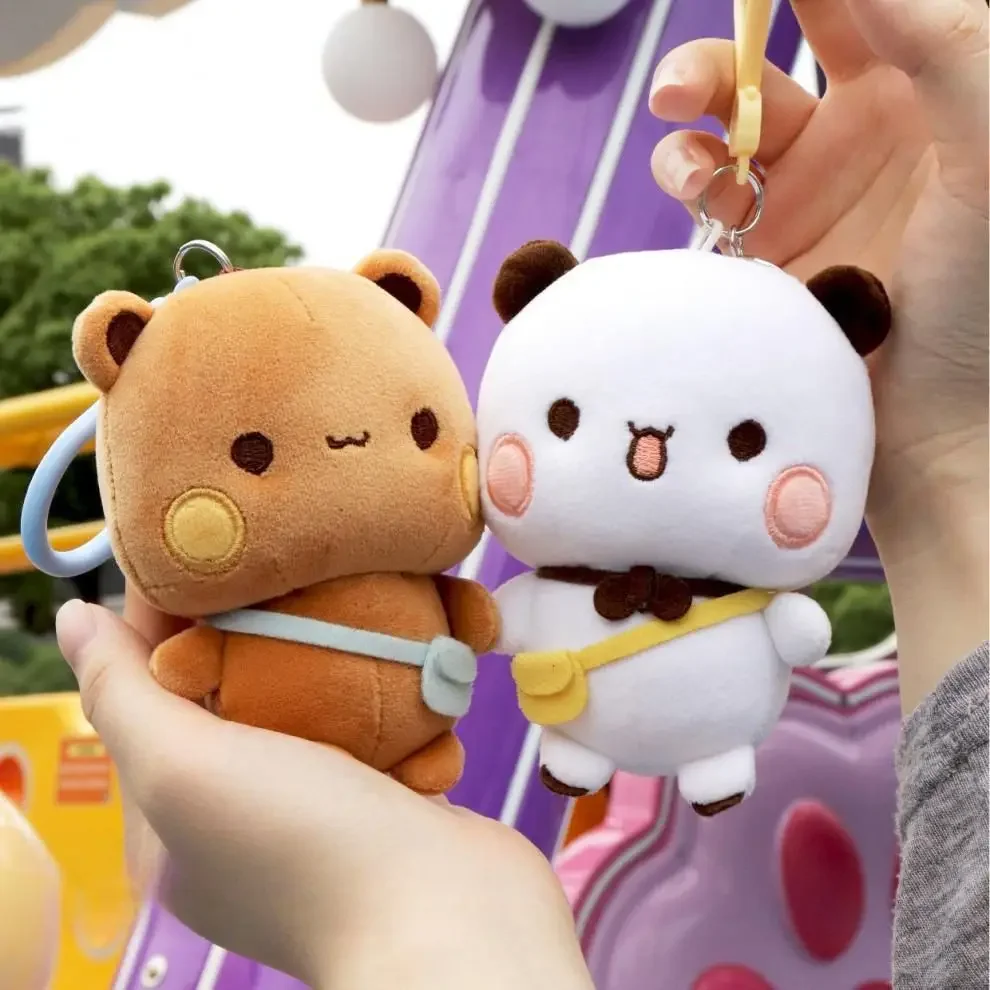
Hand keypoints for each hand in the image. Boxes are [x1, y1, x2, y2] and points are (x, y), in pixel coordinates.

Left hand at [55, 594, 592, 989]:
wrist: (452, 916)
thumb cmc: (305, 848)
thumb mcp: (185, 770)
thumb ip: (122, 693)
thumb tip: (68, 619)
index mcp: (175, 821)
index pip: (148, 695)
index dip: (158, 618)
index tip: (192, 540)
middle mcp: (243, 815)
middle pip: (231, 689)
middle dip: (248, 619)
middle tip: (273, 544)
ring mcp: (321, 805)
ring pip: (308, 698)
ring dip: (321, 639)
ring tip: (336, 569)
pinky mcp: (387, 790)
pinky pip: (371, 715)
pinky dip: (378, 673)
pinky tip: (391, 623)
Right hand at [649, 0, 987, 711]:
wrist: (937, 436)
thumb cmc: (988, 304)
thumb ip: (945, 44)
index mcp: (938, 91)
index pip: (867, 4)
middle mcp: (871, 133)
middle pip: (784, 50)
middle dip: (728, 46)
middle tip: (694, 71)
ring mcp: (810, 192)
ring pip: (732, 118)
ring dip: (694, 107)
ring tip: (677, 117)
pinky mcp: (763, 248)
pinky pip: (710, 190)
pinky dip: (690, 177)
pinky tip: (701, 192)